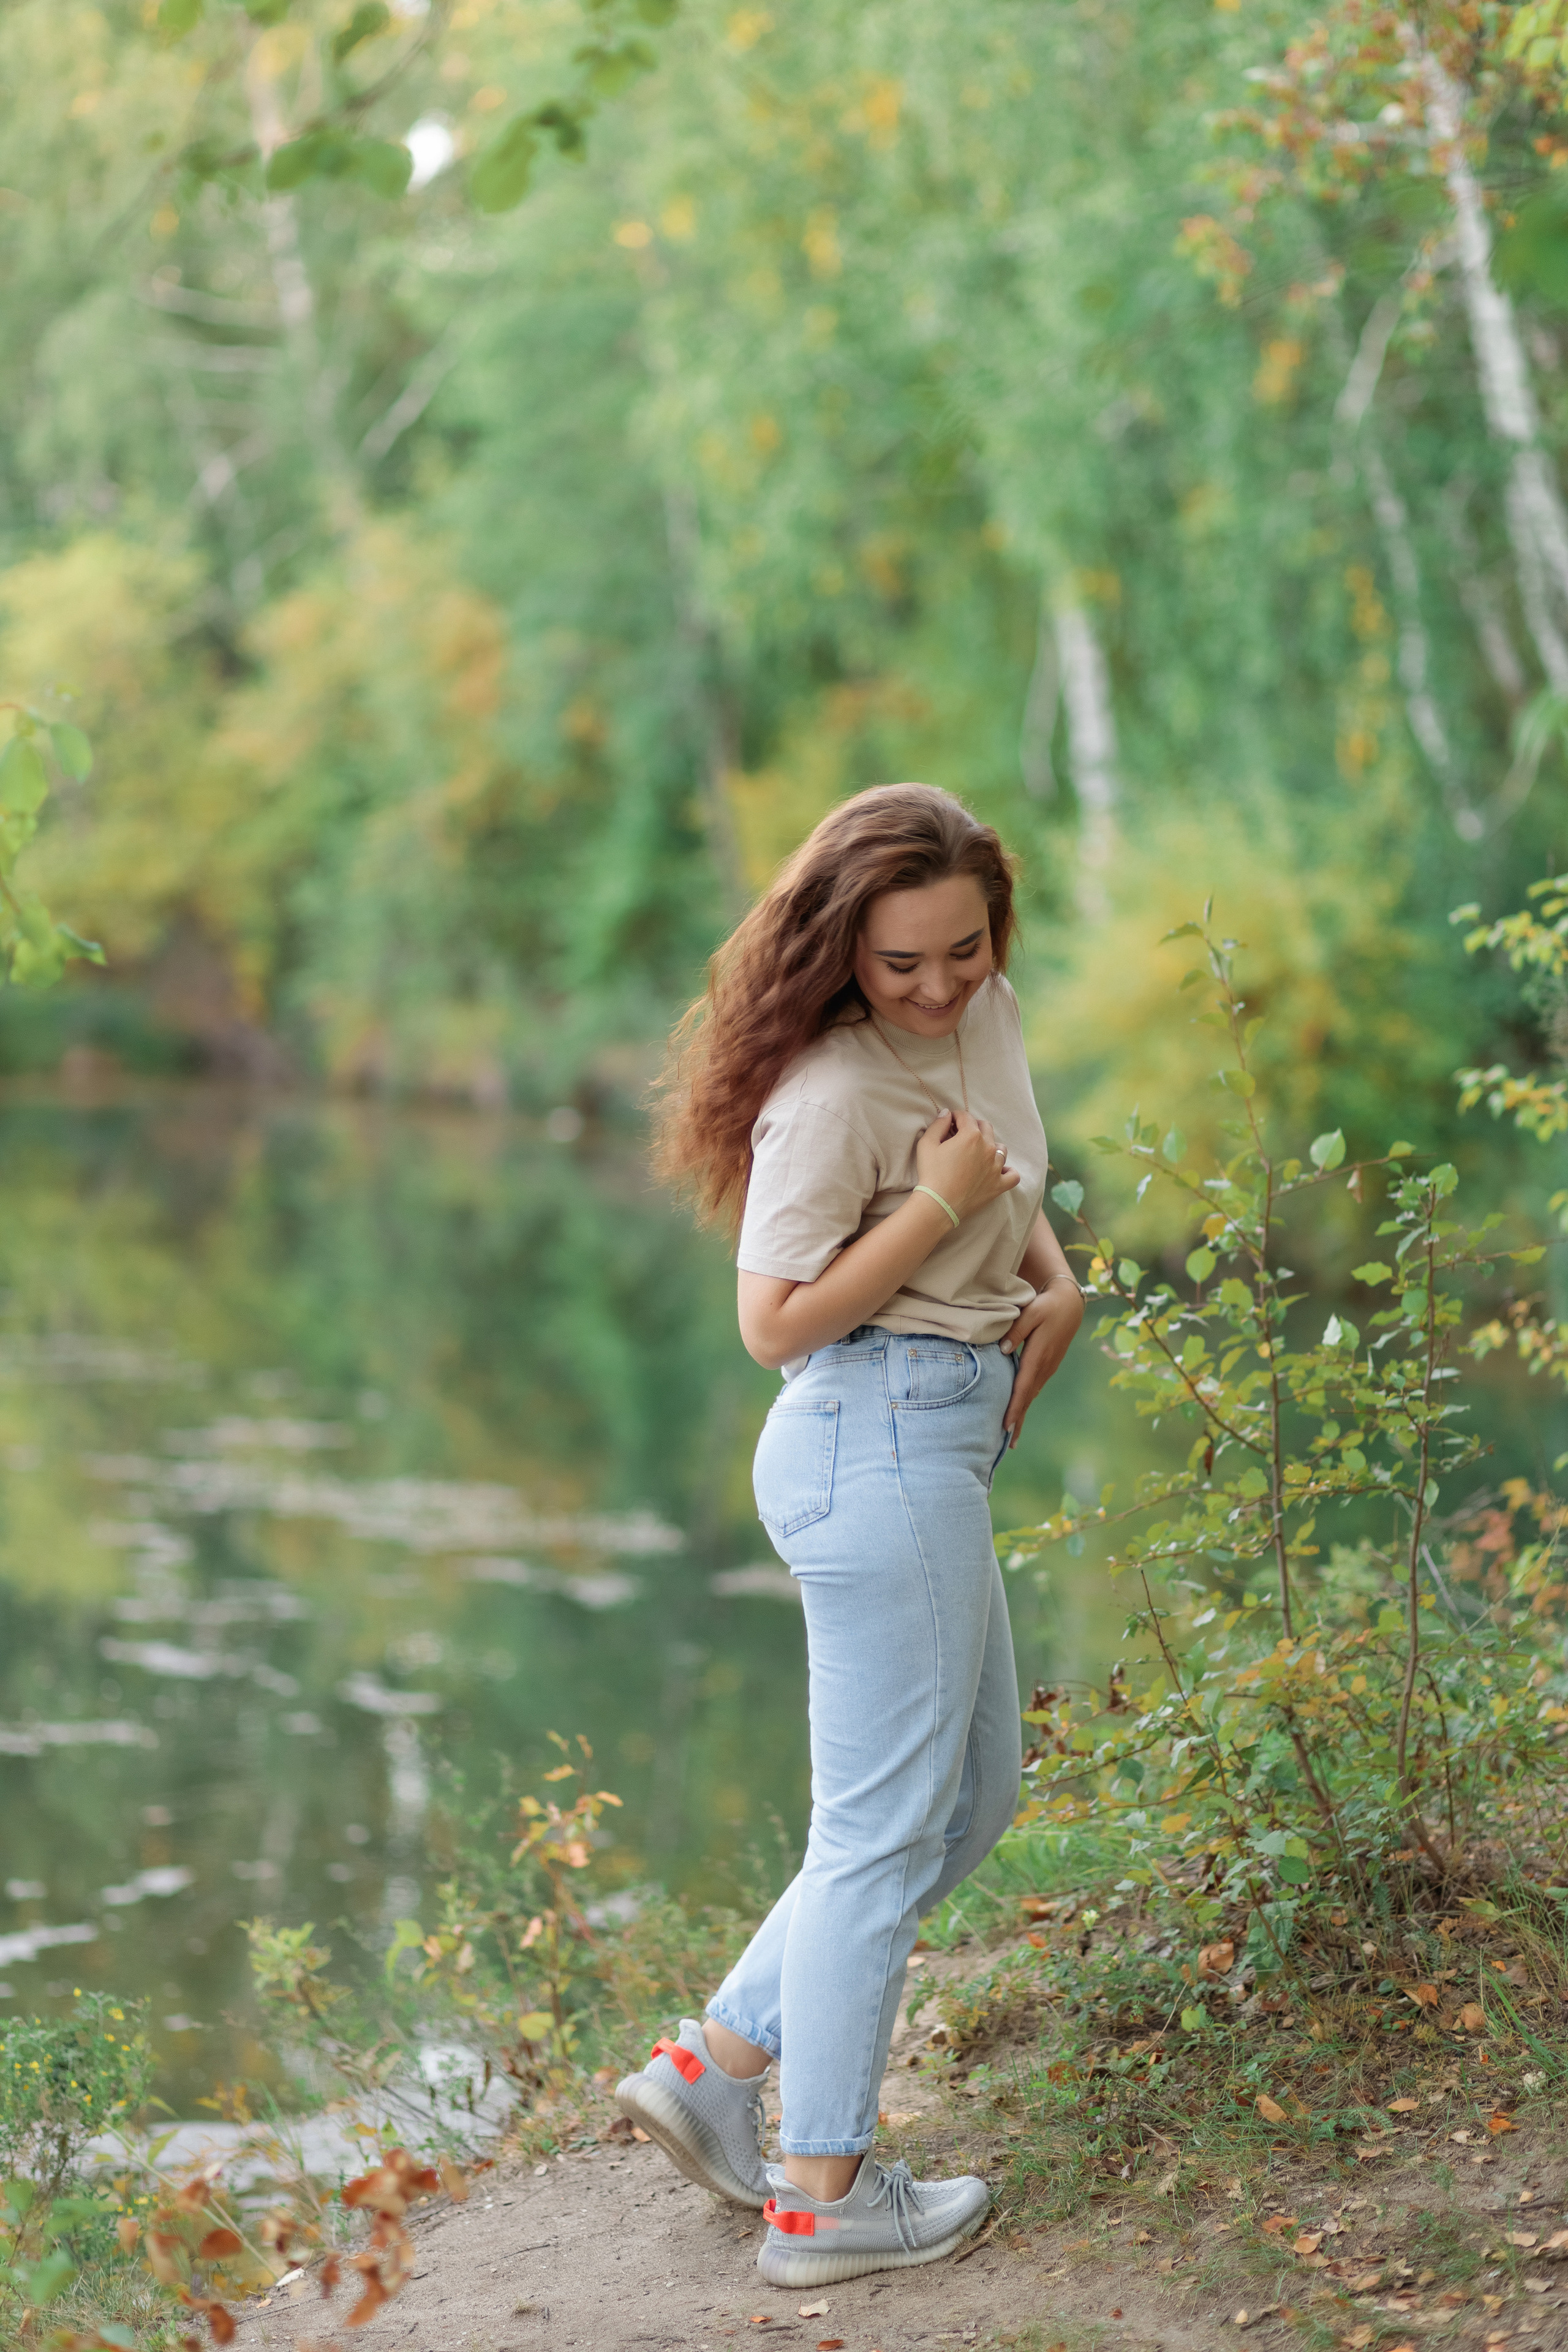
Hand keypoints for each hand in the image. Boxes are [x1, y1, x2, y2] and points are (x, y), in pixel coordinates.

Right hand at [914, 1109, 1019, 1219]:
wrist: (939, 1205)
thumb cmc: (931, 1174)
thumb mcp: (927, 1144)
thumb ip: (938, 1124)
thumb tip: (947, 1113)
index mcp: (971, 1136)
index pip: (966, 1117)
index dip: (955, 1118)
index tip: (949, 1124)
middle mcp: (988, 1148)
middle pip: (985, 1127)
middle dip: (973, 1127)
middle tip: (961, 1136)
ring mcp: (996, 1167)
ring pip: (1001, 1148)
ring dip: (991, 1146)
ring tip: (978, 1153)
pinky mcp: (999, 1184)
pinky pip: (1012, 1174)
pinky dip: (1007, 1171)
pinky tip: (998, 1171)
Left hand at [999, 1275, 1083, 1446]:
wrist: (1070, 1303)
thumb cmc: (1047, 1305)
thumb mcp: (1031, 1312)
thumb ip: (1016, 1330)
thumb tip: (1003, 1350)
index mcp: (1038, 1356)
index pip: (1023, 1387)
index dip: (1014, 1408)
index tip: (1006, 1426)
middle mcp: (1044, 1367)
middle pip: (1028, 1398)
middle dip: (1018, 1421)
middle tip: (1007, 1444)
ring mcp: (1048, 1367)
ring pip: (1031, 1395)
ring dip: (1022, 1414)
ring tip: (1011, 1435)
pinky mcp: (1048, 1365)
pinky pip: (1034, 1388)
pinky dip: (1026, 1402)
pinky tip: (1020, 1410)